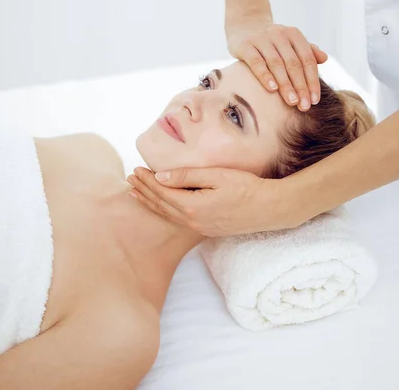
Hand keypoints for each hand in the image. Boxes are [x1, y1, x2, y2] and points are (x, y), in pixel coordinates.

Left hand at [126, 167, 299, 236]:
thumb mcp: (217, 176)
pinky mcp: (208, 229)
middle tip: (129, 180)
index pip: (162, 192)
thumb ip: (187, 177)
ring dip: (151, 203)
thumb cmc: (247, 188)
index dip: (147, 181)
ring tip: (136, 194)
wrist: (270, 209)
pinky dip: (164, 211)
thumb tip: (160, 176)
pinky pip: (178, 220)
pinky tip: (162, 207)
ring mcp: (200, 227)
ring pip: (168, 215)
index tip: (135, 170)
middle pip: (161, 205)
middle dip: (144, 192)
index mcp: (193, 207)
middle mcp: (193, 221)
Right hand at [226, 19, 328, 110]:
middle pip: (294, 63)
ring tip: (292, 101)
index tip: (314, 100)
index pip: (307, 59)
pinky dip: (265, 76)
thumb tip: (325, 58)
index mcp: (293, 34)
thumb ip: (307, 51)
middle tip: (304, 106)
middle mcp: (279, 34)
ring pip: (276, 64)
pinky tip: (272, 89)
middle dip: (301, 86)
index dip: (312, 80)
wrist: (244, 25)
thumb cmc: (271, 40)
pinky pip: (256, 62)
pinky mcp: (245, 45)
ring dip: (286, 84)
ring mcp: (261, 39)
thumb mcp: (290, 42)